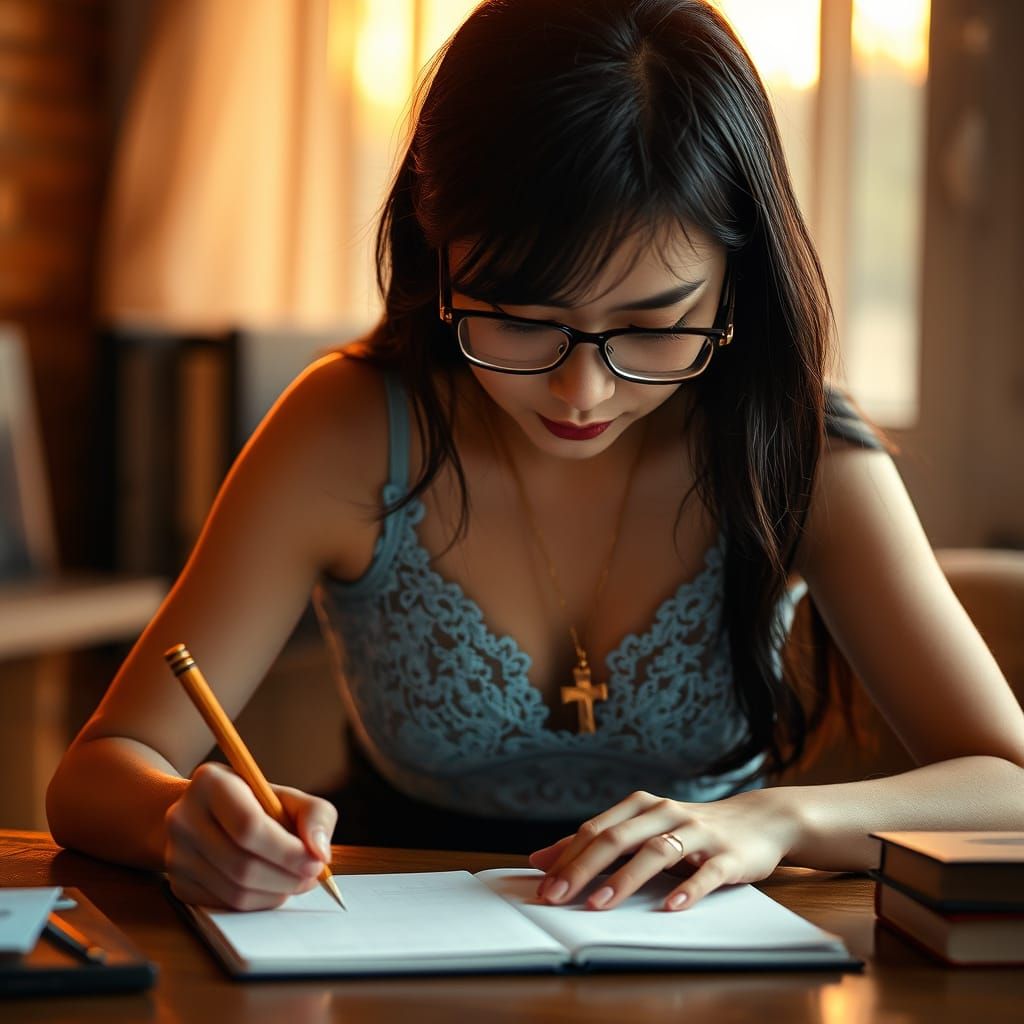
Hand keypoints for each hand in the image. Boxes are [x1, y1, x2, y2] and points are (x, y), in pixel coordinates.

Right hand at [164, 762, 336, 909]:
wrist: (204, 814)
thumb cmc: (254, 804)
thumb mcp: (285, 795)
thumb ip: (314, 814)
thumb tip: (320, 852)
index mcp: (210, 782)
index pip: (249, 827)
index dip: (287, 851)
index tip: (316, 861)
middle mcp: (183, 817)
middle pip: (242, 864)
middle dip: (286, 877)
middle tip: (312, 876)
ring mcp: (175, 854)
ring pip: (235, 891)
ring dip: (276, 893)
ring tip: (297, 881)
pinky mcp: (178, 884)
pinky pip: (225, 905)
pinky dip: (258, 903)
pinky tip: (273, 887)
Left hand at [528, 788, 800, 911]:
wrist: (759, 821)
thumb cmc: (690, 830)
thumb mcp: (643, 829)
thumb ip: (597, 843)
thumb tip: (540, 860)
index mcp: (641, 806)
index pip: (596, 829)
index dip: (567, 856)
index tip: (542, 886)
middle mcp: (665, 813)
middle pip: (618, 838)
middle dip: (583, 868)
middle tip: (558, 897)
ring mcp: (697, 833)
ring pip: (657, 851)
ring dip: (626, 878)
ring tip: (600, 903)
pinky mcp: (728, 855)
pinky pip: (707, 873)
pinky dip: (689, 888)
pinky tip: (671, 906)